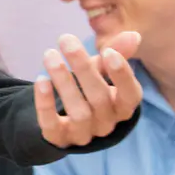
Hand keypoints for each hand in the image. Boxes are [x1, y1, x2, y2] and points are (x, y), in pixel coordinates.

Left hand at [34, 31, 143, 148]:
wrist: (61, 120)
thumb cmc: (87, 89)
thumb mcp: (100, 71)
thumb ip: (116, 54)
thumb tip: (133, 35)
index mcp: (121, 107)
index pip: (131, 95)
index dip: (122, 75)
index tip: (107, 52)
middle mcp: (107, 123)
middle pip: (100, 98)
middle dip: (83, 68)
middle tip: (66, 40)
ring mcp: (83, 134)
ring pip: (78, 112)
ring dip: (63, 81)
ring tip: (50, 55)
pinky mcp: (59, 138)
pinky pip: (52, 125)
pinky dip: (45, 103)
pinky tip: (40, 80)